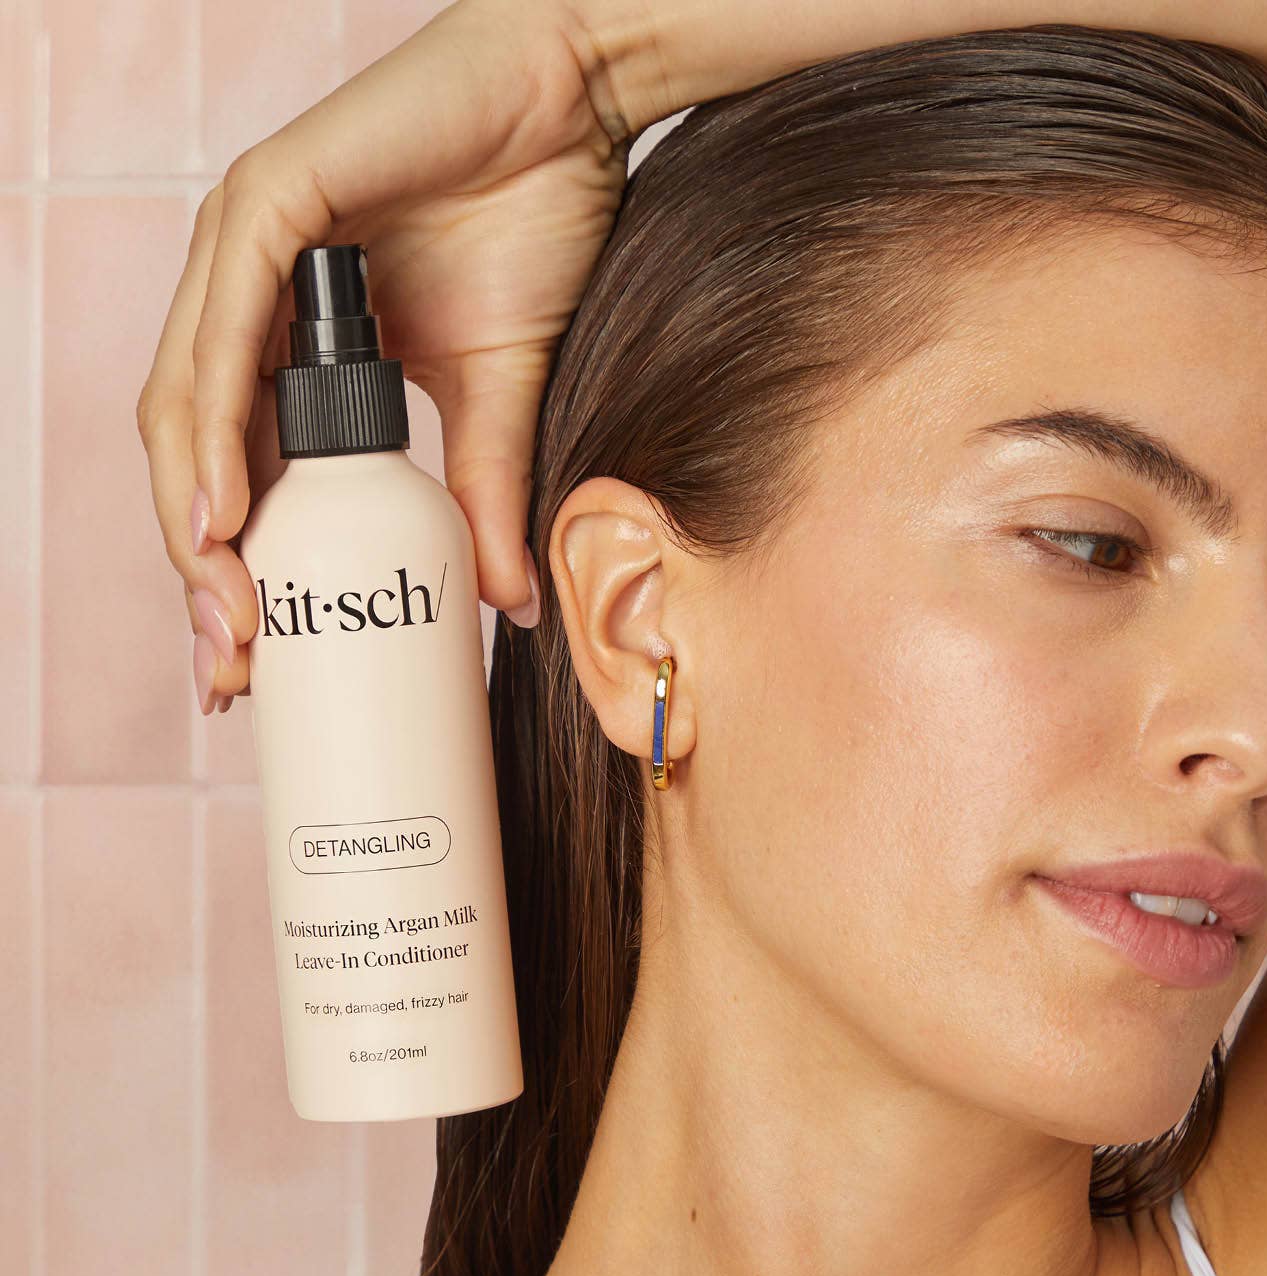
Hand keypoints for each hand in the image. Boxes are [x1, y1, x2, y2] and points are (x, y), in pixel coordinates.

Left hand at [136, 0, 637, 713]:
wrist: (576, 112)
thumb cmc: (531, 229)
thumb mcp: (498, 394)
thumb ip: (482, 491)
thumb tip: (506, 603)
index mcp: (289, 348)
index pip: (238, 474)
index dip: (237, 573)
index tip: (255, 664)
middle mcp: (248, 303)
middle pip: (192, 455)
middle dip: (204, 572)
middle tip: (234, 667)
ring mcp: (247, 248)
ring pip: (184, 403)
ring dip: (192, 518)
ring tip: (224, 612)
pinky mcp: (271, 202)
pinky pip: (223, 330)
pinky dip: (215, 424)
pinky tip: (222, 509)